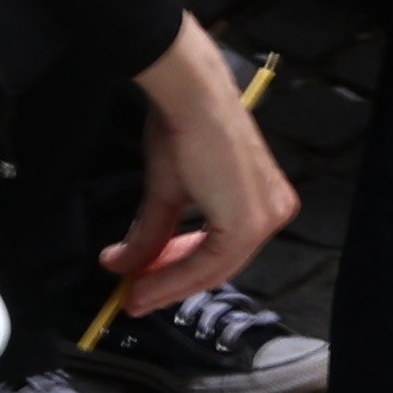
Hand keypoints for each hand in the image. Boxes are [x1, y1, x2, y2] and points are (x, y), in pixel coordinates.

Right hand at [115, 18, 302, 308]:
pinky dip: (174, 275)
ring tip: (132, 293)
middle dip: (170, 281)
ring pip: (213, 267)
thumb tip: (118, 266)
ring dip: (168, 283)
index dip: (177, 275)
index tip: (141, 288)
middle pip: (218, 264)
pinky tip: (145, 282)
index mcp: (262, 203)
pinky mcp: (250, 222)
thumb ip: (152, 235)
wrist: (191, 98)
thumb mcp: (166, 191)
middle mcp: (273, 212)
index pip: (220, 252)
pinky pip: (211, 262)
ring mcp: (266, 218)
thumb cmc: (184, 129)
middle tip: (132, 295)